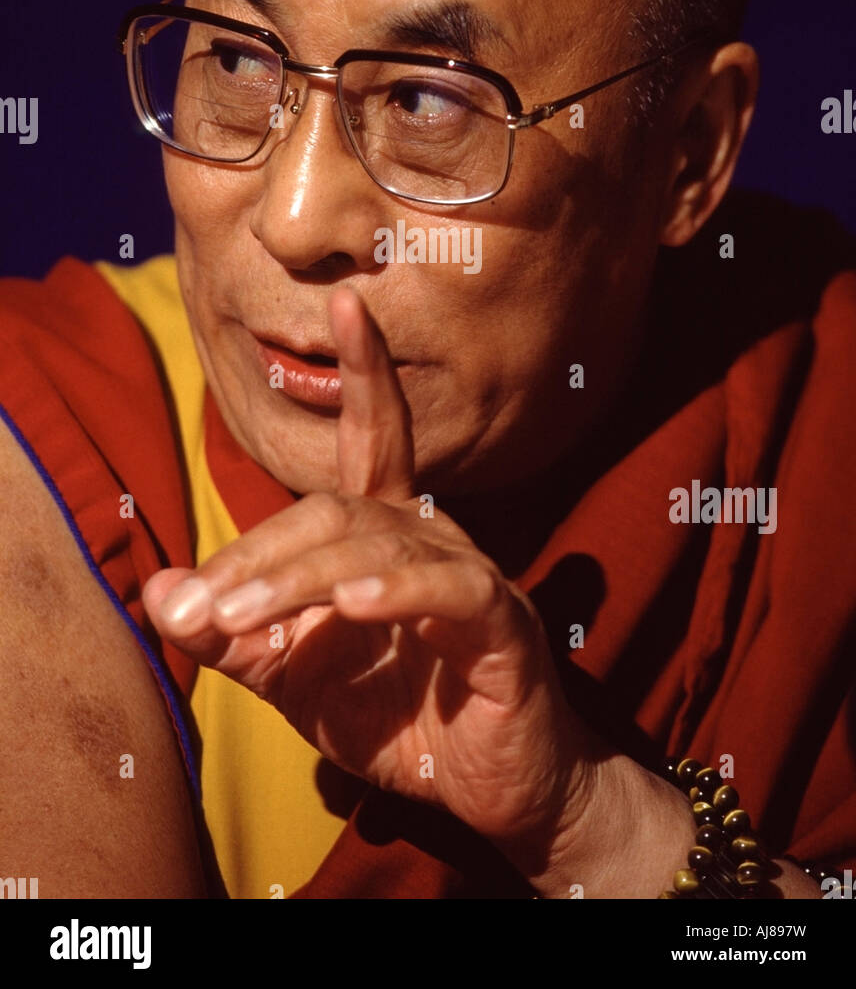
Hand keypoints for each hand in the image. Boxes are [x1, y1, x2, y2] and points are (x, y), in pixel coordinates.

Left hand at [143, 287, 596, 865]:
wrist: (492, 793)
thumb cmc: (401, 719)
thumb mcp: (297, 677)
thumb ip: (234, 635)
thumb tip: (156, 592)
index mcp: (391, 535)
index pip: (374, 439)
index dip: (365, 371)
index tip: (346, 300)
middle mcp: (435, 538)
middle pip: (339, 509)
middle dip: (262, 552)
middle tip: (201, 602)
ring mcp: (475, 578)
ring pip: (380, 545)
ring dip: (301, 580)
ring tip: (242, 615)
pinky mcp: (504, 627)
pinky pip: (452, 593)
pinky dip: (398, 594)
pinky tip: (354, 607)